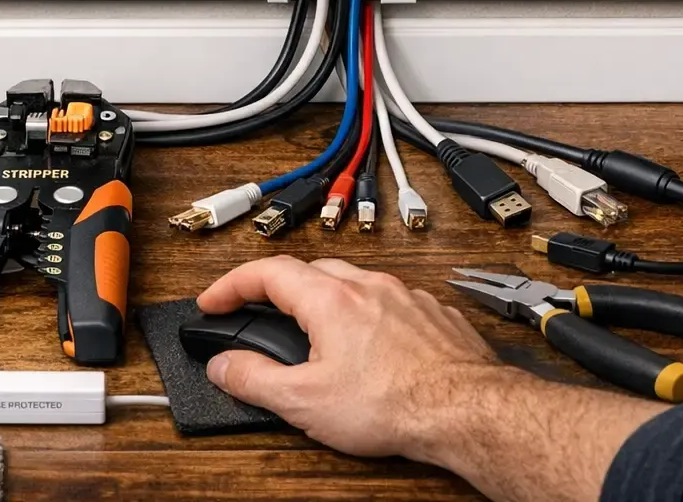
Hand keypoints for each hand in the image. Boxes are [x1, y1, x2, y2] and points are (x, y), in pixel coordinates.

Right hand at [198, 255, 502, 459]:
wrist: (469, 413)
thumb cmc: (396, 405)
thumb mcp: (305, 403)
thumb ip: (255, 380)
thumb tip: (224, 366)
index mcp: (330, 300)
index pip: (265, 273)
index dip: (231, 285)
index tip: (214, 301)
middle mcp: (368, 287)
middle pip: (309, 270)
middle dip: (278, 288)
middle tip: (260, 313)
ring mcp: (406, 297)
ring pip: (354, 282)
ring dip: (326, 298)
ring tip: (316, 332)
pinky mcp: (435, 315)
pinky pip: (391, 300)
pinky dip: (369, 313)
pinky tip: (372, 344)